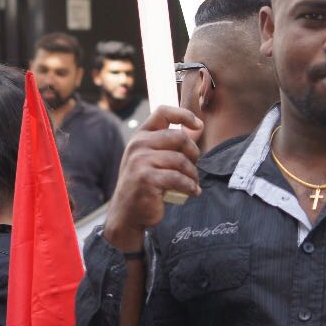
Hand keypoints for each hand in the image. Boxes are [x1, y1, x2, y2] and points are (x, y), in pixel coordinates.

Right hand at [102, 106, 201, 251]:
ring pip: (180, 160)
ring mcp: (140, 161)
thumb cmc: (145, 185)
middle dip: (193, 153)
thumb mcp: (154, 159)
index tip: (198, 125)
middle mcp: (138, 145)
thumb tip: (198, 127)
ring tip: (193, 183)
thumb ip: (172, 144)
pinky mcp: (146, 178)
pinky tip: (192, 192)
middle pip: (178, 137)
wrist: (127, 213)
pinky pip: (178, 178)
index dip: (184, 114)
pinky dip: (190, 186)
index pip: (163, 112)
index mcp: (141, 136)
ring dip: (192, 174)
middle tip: (194, 167)